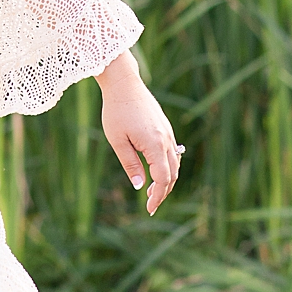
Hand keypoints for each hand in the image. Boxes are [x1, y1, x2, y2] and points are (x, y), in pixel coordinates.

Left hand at [97, 52, 181, 215]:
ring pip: (175, 163)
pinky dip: (167, 165)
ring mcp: (168, 132)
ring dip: (166, 179)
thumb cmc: (116, 111)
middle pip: (173, 174)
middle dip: (163, 191)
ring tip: (151, 189)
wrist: (123, 83)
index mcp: (155, 144)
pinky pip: (172, 152)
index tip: (149, 208)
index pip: (163, 179)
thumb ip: (130, 164)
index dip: (158, 196)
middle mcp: (166, 139)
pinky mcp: (165, 127)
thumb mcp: (117, 140)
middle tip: (150, 203)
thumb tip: (140, 186)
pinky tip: (154, 169)